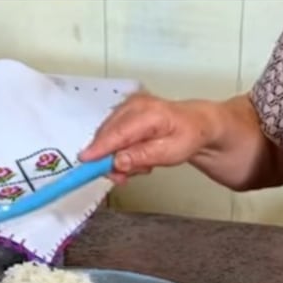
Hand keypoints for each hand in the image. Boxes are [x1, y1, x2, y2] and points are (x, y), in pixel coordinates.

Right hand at [79, 93, 215, 184]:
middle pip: (108, 135)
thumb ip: (143, 156)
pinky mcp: (123, 111)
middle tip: (123, 177)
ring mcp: (127, 106)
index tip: (85, 162)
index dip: (99, 149)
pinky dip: (119, 149)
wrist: (196, 124)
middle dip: (110, 159)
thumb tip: (118, 161)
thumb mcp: (171, 153)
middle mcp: (134, 104)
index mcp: (149, 112)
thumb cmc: (187, 136)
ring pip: (108, 136)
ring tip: (140, 164)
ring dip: (117, 156)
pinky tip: (134, 155)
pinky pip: (112, 134)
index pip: (117, 133)